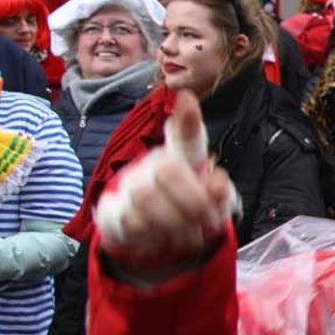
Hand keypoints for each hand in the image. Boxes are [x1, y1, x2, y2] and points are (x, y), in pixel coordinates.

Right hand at [94, 98, 234, 278]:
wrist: (150, 236)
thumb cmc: (187, 209)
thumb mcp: (212, 204)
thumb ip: (220, 194)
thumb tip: (218, 182)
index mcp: (182, 159)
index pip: (185, 135)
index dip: (187, 118)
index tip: (186, 95)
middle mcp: (154, 165)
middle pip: (168, 170)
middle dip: (193, 201)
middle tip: (211, 222)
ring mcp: (131, 186)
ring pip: (148, 197)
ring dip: (177, 223)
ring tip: (192, 233)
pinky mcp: (114, 212)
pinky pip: (133, 221)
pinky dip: (157, 236)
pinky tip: (169, 239)